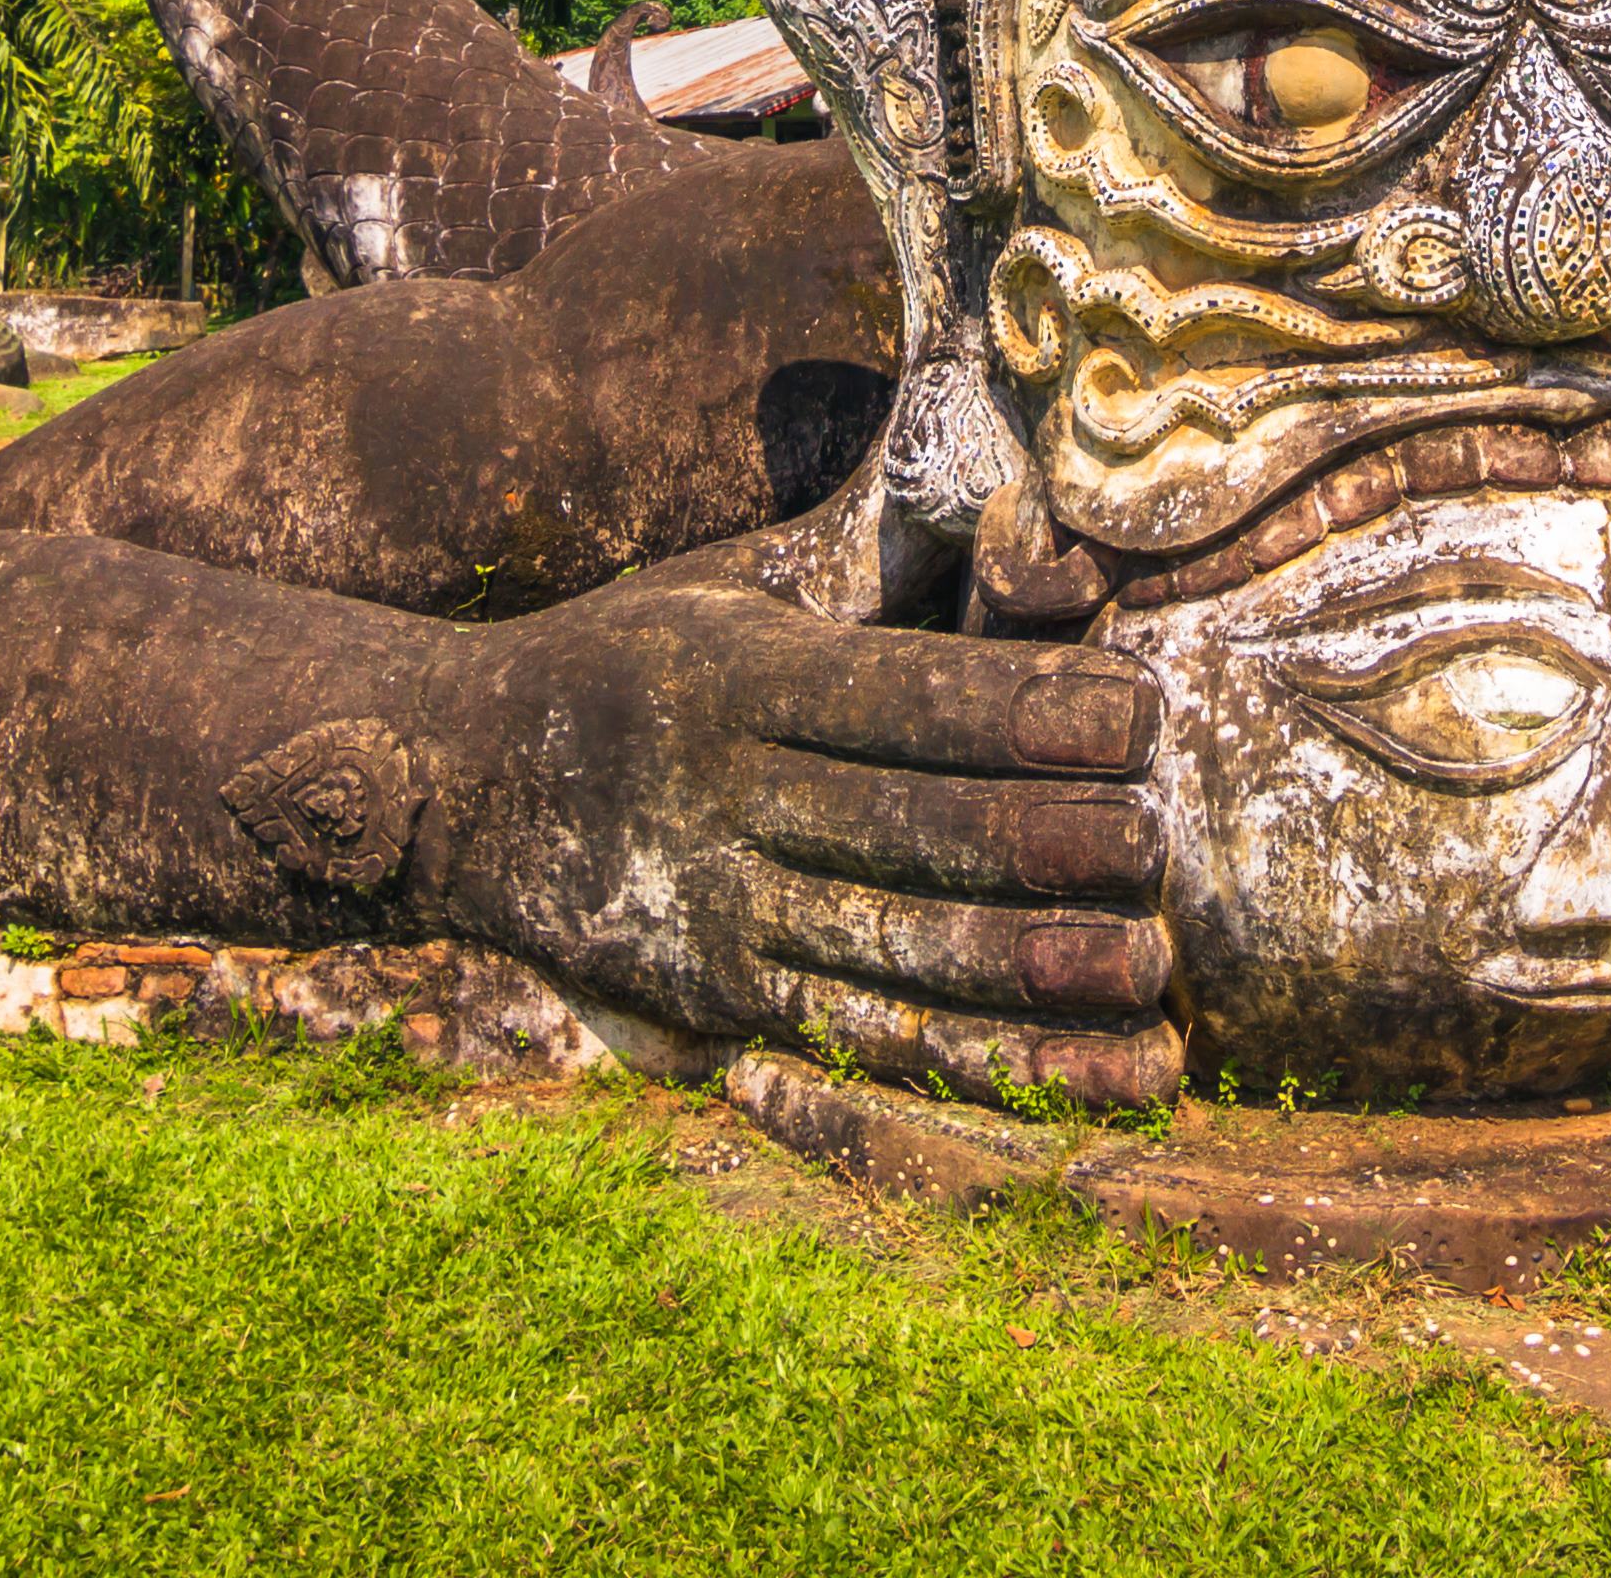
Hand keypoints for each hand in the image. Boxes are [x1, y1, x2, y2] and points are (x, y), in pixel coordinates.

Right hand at [433, 562, 1179, 1109]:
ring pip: (892, 951)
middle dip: (1042, 845)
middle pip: (906, 829)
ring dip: (1026, 968)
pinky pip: (867, 1042)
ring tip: (1146, 970)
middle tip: (1158, 851)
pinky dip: (987, 1066)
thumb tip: (1044, 534)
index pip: (899, 698)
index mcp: (735, 675)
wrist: (453, 785)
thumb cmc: (636, 661)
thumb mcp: (729, 588)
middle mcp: (719, 796)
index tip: (1138, 715)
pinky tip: (1094, 1076)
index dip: (1023, 710)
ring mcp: (714, 913)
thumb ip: (869, 575)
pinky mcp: (719, 1004)